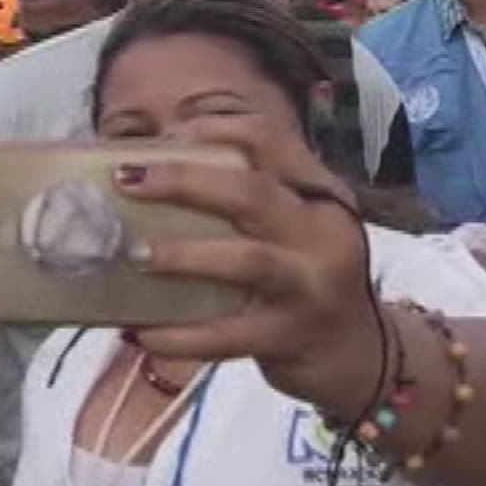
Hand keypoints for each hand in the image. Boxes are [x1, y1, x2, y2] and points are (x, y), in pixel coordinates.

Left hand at [114, 122, 385, 415]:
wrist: (359, 356)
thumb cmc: (301, 281)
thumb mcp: (290, 231)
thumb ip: (240, 200)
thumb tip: (146, 172)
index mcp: (319, 194)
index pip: (271, 139)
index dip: (215, 129)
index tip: (166, 135)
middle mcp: (324, 232)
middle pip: (252, 191)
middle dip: (184, 181)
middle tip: (126, 180)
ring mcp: (312, 286)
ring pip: (247, 260)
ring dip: (183, 255)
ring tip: (135, 254)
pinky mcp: (294, 337)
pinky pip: (228, 335)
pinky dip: (181, 336)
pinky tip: (143, 333)